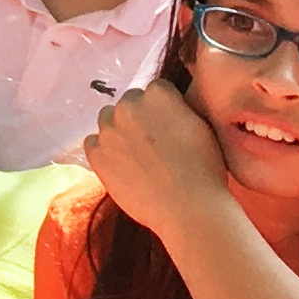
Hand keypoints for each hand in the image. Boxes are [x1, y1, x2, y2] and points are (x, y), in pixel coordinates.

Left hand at [84, 78, 229, 244]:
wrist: (188, 209)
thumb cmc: (204, 169)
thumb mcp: (201, 127)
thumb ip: (179, 108)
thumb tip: (169, 104)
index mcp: (158, 94)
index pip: (156, 90)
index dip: (165, 109)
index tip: (171, 126)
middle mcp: (128, 106)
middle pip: (130, 103)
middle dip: (140, 117)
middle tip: (153, 143)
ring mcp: (108, 129)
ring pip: (108, 119)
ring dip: (119, 131)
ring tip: (137, 156)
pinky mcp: (95, 153)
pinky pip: (93, 143)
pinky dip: (104, 151)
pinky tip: (122, 166)